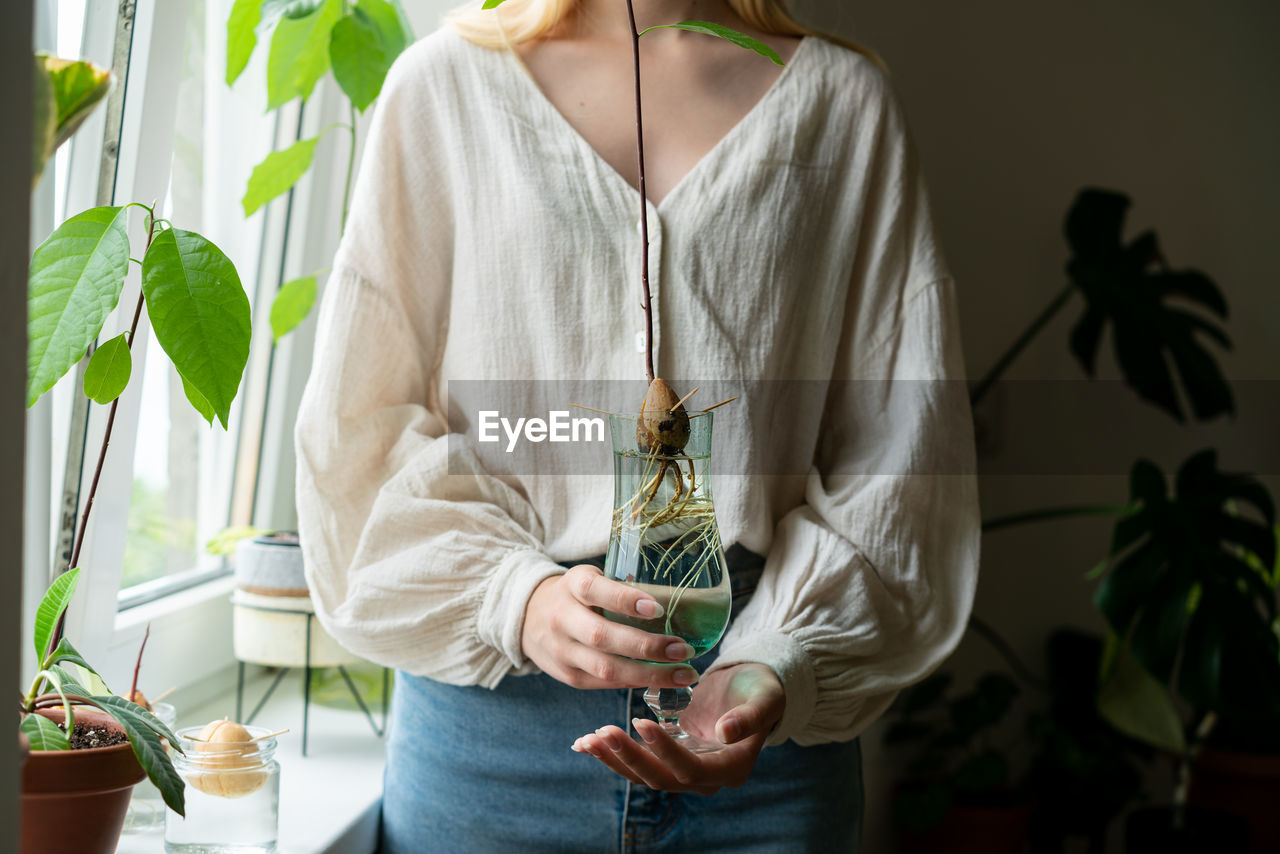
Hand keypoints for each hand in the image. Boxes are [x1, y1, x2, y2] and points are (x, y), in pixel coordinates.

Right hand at [521, 564, 698, 688]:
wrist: (529, 617)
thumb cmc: (576, 596)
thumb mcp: (590, 578)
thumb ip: (621, 587)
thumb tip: (679, 599)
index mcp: (573, 586)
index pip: (596, 591)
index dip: (625, 600)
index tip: (658, 608)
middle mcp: (563, 619)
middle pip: (603, 637)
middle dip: (647, 647)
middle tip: (683, 649)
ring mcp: (562, 651)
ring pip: (606, 668)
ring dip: (649, 674)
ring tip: (683, 673)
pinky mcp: (568, 677)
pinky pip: (605, 684)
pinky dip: (635, 682)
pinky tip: (660, 681)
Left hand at [571, 663, 784, 794]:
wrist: (753, 690)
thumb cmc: (762, 690)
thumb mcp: (764, 698)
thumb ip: (749, 717)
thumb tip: (725, 733)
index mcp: (732, 768)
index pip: (692, 769)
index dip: (665, 751)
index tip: (641, 722)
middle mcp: (707, 779)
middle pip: (663, 779)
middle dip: (630, 758)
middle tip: (602, 732)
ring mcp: (686, 771)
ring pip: (646, 776)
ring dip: (615, 759)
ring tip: (587, 740)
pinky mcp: (669, 759)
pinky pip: (639, 763)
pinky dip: (614, 754)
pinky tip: (587, 742)